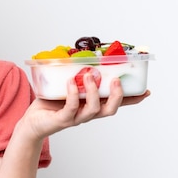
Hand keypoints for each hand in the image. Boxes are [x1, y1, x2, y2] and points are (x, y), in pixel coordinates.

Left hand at [21, 74, 149, 139]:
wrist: (32, 122)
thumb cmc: (50, 104)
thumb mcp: (66, 87)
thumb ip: (76, 75)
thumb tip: (80, 54)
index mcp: (92, 105)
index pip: (116, 103)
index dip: (132, 99)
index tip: (146, 91)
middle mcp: (87, 113)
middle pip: (110, 109)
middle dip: (117, 95)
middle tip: (116, 80)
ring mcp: (75, 118)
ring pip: (93, 109)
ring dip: (93, 91)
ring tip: (89, 75)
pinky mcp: (61, 119)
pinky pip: (71, 108)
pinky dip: (73, 94)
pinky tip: (71, 82)